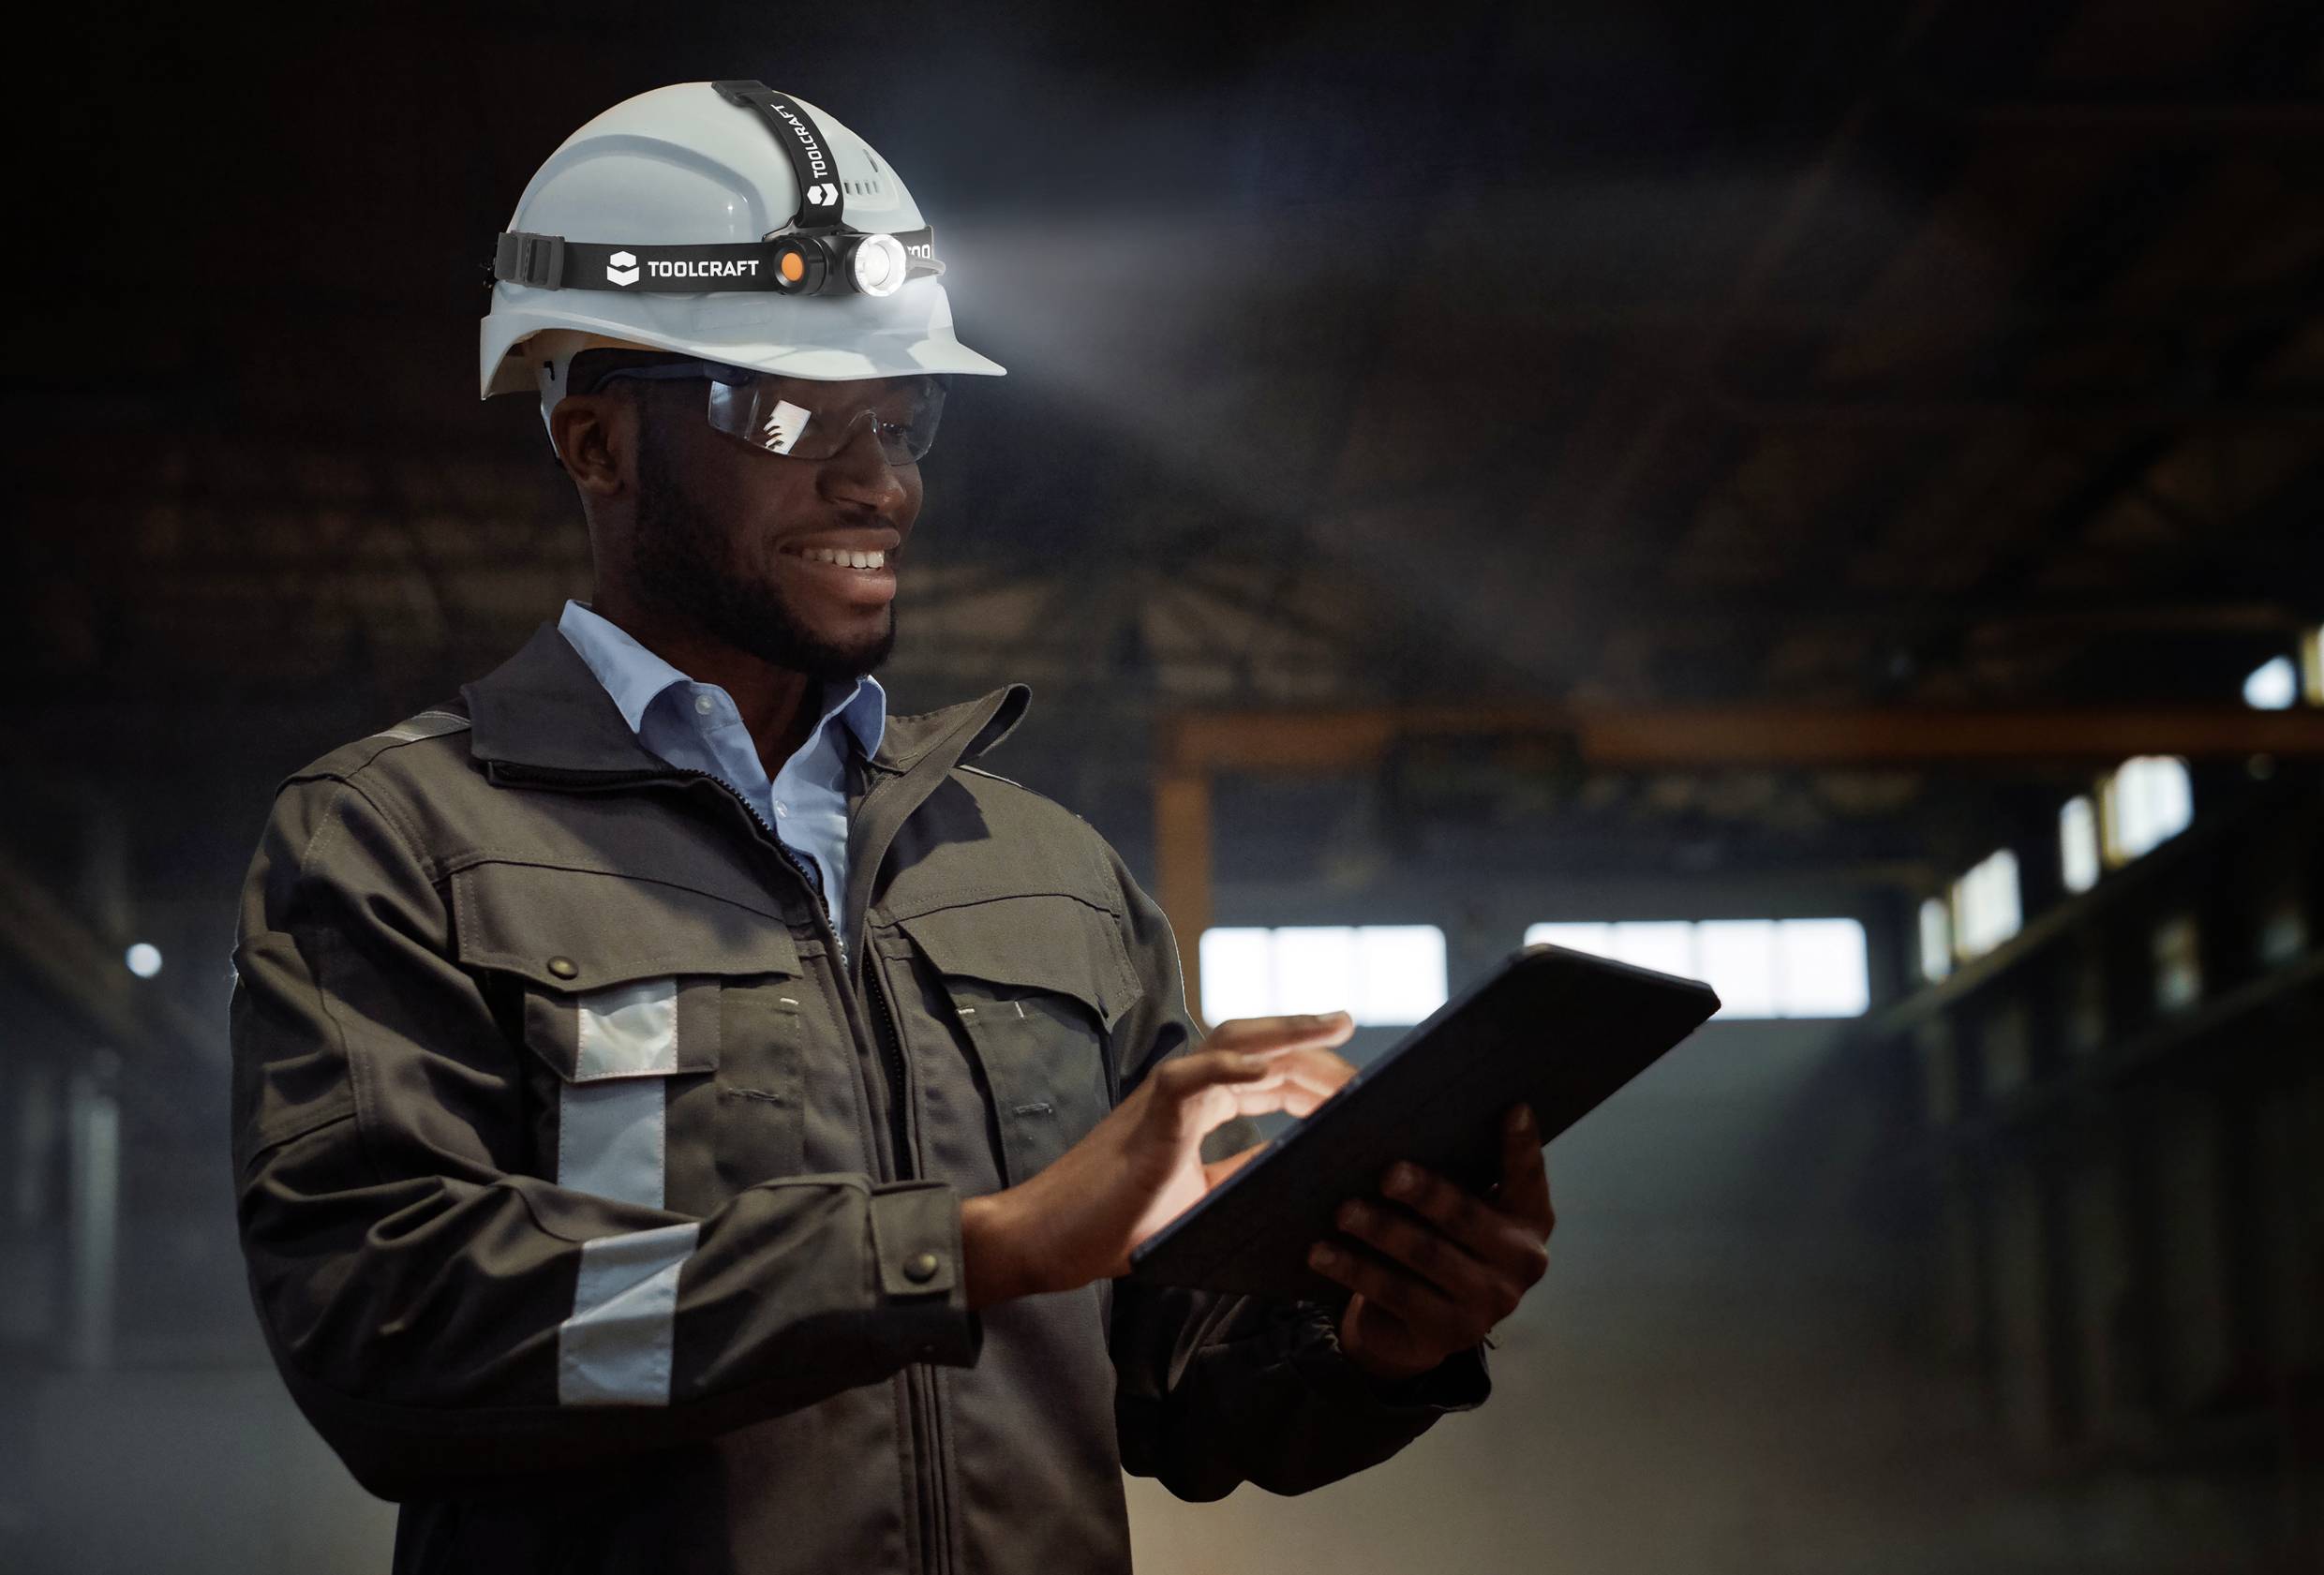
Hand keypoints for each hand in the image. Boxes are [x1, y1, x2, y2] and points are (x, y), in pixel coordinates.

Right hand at [960, 1013, 1357, 1306]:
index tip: (1358, 1086)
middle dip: (1313, 1043)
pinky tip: (1268, 1069)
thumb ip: (1239, 1175)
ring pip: (1231, 1042)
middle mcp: (1183, 1091)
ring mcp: (1163, 1099)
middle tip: (1358, 1044)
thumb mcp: (1199, 1201)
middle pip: (1259, 1046)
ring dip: (1287, 1031)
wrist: (1047, 1241)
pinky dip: (1228, 1067)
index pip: (1265, 1075)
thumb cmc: (1114, 1226)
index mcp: (1196, 1108)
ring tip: (1335, 1024)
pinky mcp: (1146, 1119)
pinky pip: (1189, 1079)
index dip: (1312, 1075)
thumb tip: (1295, 1170)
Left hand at [1306, 1103, 1554, 1382]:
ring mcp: (1490, 1303)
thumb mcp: (1460, 1209)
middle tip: (1387, 1173)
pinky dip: (1355, 1269)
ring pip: (1427, 1256)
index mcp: (1531, 1219)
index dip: (1522, 1146)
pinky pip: (1395, 1293)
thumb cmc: (1441, 1241)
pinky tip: (1322, 1252)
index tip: (1512, 1109)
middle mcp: (1522, 1262)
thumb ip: (1455, 1173)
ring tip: (1343, 1211)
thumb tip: (1397, 1123)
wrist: (1423, 1324)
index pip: (1528, 1177)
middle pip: (1467, 1218)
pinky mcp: (1449, 1332)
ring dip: (1381, 1231)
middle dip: (1426, 1193)